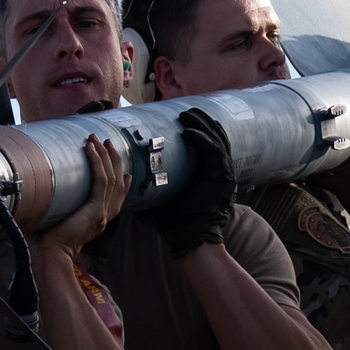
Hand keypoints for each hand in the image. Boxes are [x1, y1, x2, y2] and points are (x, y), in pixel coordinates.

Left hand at [37, 134, 128, 258]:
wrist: (49, 256)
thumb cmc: (47, 244)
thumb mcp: (60, 222)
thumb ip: (60, 209)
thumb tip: (42, 194)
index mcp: (98, 221)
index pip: (116, 198)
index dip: (123, 183)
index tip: (125, 172)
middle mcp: (104, 216)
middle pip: (117, 183)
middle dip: (114, 160)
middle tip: (109, 143)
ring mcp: (102, 213)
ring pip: (111, 178)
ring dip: (105, 156)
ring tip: (99, 140)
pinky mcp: (95, 210)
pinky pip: (101, 181)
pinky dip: (97, 163)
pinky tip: (91, 149)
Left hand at [137, 108, 235, 257]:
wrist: (190, 238)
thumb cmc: (176, 222)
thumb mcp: (160, 198)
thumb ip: (148, 188)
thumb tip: (126, 181)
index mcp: (205, 173)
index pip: (205, 145)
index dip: (197, 129)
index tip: (182, 117)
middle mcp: (217, 171)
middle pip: (214, 138)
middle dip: (201, 122)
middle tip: (187, 111)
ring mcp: (222, 174)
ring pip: (216, 141)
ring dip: (202, 126)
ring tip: (188, 115)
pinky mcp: (223, 177)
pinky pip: (214, 153)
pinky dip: (202, 141)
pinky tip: (188, 133)